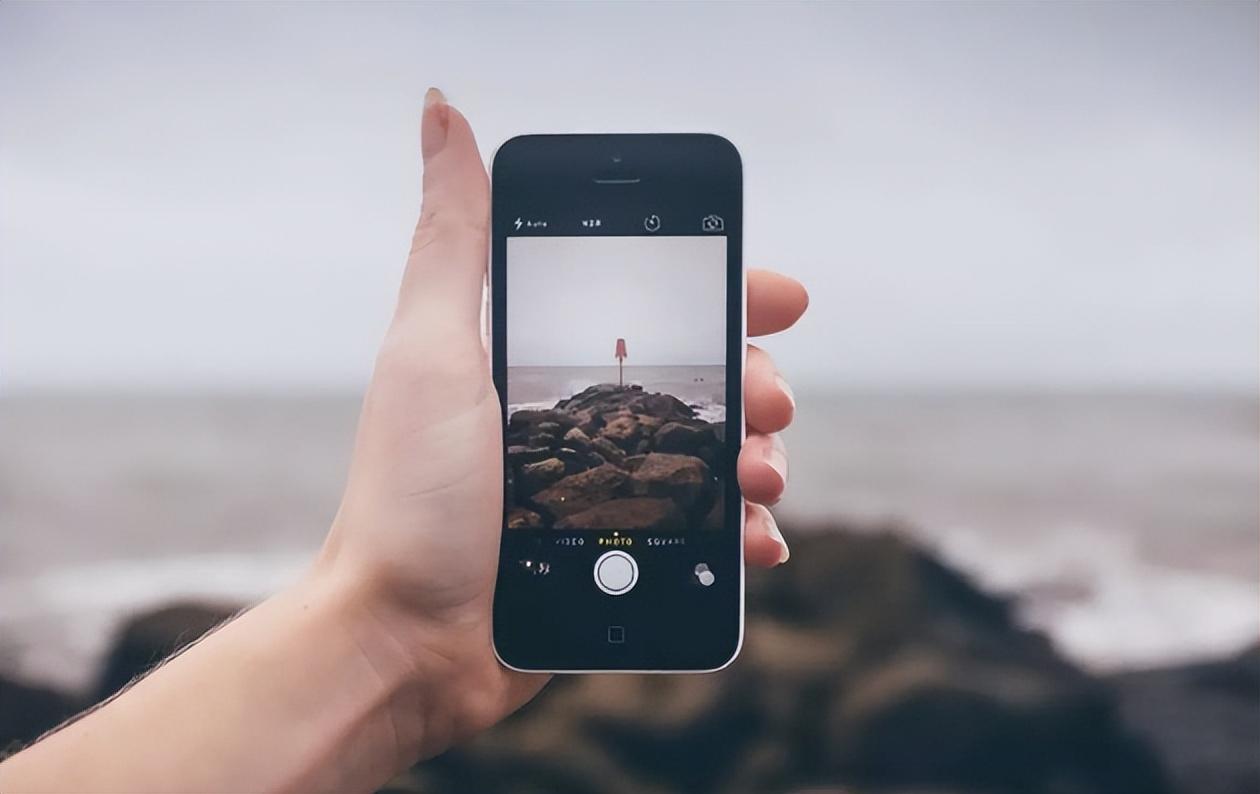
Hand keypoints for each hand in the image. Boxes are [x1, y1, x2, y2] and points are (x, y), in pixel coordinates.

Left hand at [315, 89, 808, 762]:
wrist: (401, 640)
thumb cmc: (407, 495)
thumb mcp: (431, 350)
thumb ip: (454, 238)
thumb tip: (442, 111)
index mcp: (543, 365)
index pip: (652, 311)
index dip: (724, 296)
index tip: (778, 295)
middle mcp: (580, 424)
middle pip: (702, 383)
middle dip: (755, 382)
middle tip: (768, 403)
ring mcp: (605, 494)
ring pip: (716, 457)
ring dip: (760, 458)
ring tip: (762, 476)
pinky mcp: (621, 560)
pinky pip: (705, 538)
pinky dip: (741, 535)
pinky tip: (757, 542)